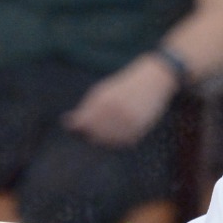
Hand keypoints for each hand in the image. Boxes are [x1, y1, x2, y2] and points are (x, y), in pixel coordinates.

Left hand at [62, 55, 178, 147]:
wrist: (154, 79)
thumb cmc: (125, 85)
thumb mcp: (103, 91)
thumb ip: (86, 108)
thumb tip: (68, 123)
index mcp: (104, 101)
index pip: (84, 124)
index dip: (78, 128)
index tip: (77, 127)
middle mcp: (117, 112)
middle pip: (95, 135)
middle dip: (90, 135)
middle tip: (92, 130)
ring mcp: (130, 122)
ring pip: (109, 141)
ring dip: (104, 139)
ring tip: (106, 130)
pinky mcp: (141, 129)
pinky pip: (124, 142)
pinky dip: (118, 141)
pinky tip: (118, 132)